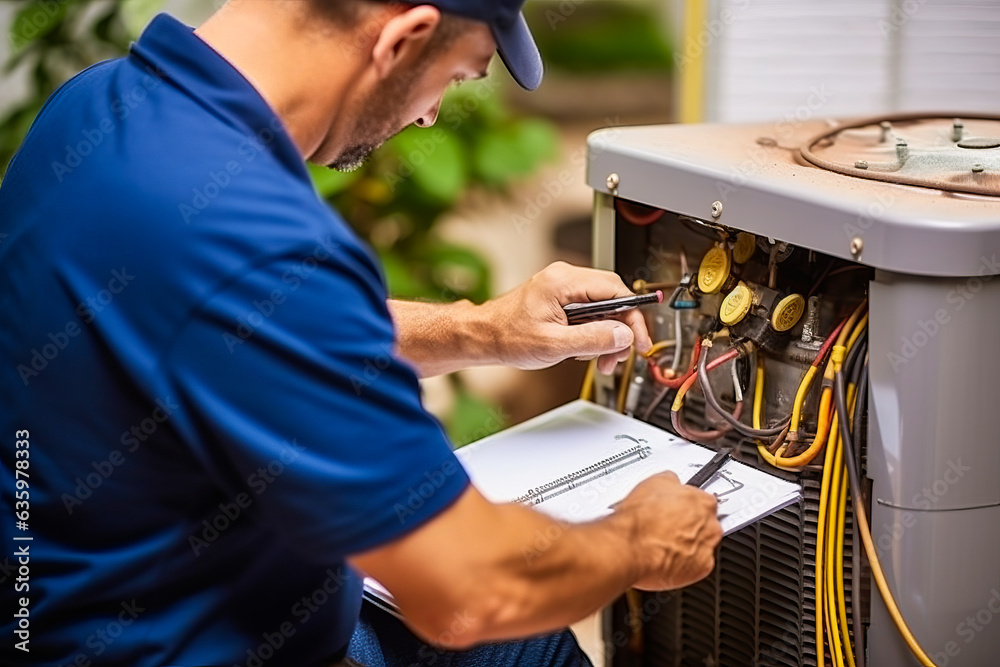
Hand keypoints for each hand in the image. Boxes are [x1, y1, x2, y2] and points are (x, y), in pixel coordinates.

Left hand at [482, 262, 652, 373]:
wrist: (482, 336)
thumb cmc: (506, 337)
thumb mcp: (554, 345)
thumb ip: (592, 339)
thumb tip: (623, 334)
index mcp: (563, 282)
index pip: (616, 292)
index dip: (633, 318)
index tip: (639, 341)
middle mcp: (564, 278)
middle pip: (613, 298)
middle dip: (620, 330)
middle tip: (618, 355)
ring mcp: (562, 287)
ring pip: (602, 306)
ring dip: (606, 334)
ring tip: (599, 359)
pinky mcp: (559, 298)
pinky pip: (588, 310)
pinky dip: (593, 331)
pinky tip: (585, 349)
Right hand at [614, 471, 721, 589]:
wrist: (629, 546)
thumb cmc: (639, 519)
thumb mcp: (654, 482)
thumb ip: (672, 482)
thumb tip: (671, 483)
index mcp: (703, 501)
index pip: (703, 501)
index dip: (686, 505)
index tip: (677, 509)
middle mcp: (710, 525)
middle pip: (705, 524)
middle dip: (689, 526)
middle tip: (668, 527)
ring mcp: (707, 548)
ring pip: (701, 545)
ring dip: (687, 545)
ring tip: (663, 544)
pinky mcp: (700, 569)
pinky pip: (696, 566)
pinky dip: (684, 564)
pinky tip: (667, 558)